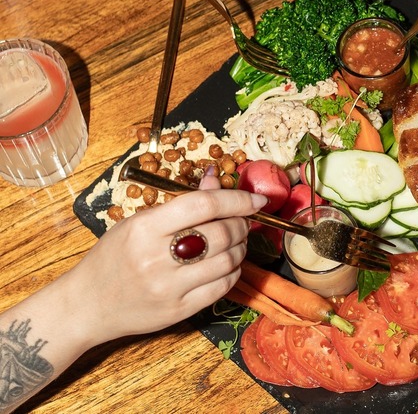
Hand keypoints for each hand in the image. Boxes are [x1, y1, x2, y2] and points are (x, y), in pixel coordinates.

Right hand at [66, 173, 266, 343]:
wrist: (88, 306)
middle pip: (221, 233)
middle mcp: (157, 258)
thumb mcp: (138, 223)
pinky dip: (233, 271)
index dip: (236, 200)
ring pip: (228, 261)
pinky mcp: (180, 310)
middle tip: (242, 221)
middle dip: (241, 224)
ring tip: (235, 241)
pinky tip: (227, 264)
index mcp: (144, 228)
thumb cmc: (113, 258)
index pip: (203, 206)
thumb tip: (216, 179)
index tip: (256, 200)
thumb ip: (180, 204)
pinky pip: (222, 287)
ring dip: (241, 247)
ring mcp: (170, 287)